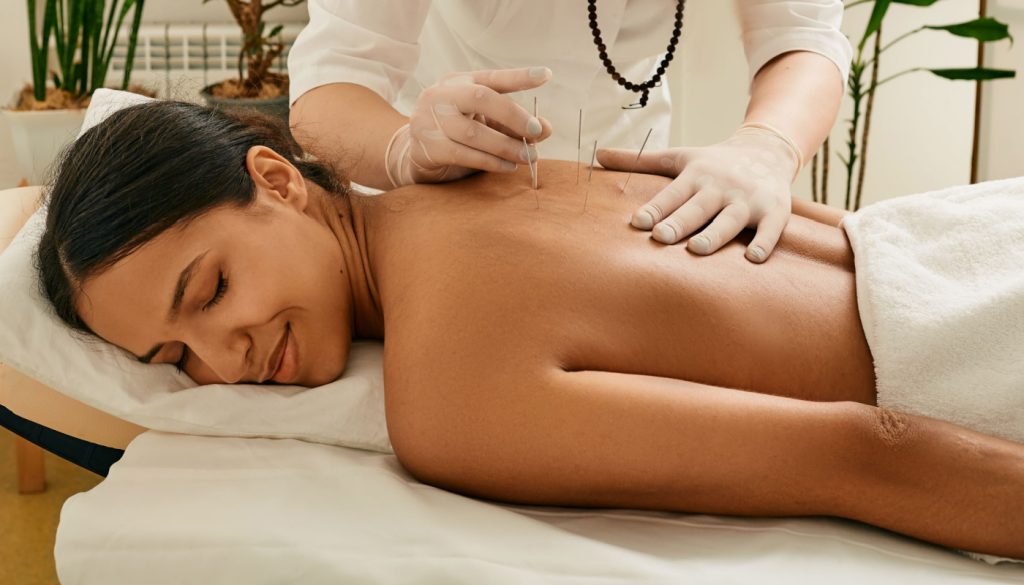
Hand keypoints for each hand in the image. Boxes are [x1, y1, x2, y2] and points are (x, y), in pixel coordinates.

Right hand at [384, 67, 553, 185]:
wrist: (416, 155)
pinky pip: (463, 155)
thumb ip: (514, 123)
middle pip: (481, 97)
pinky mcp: (427, 147)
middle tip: (536, 132)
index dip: (520, 76)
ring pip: (473, 132)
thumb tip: (546, 129)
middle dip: (513, 116)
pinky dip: (490, 162)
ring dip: (506, 146)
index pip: (492, 78)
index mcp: (459, 82)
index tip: (546, 75)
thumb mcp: (486, 123)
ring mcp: (429, 120)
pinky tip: (508, 167)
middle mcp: (441, 95)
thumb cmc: (458, 134)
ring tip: (528, 157)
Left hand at [597, 124, 801, 262]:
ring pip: (731, 219)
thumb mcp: (677, 157)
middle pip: (698, 207)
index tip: (638, 223)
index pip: (672, 194)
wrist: (767, 150)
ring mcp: (749, 199)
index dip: (655, 208)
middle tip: (661, 236)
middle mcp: (721, 186)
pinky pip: (771, 229)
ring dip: (715, 234)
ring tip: (697, 249)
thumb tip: (597, 155)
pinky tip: (752, 259)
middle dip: (680, 221)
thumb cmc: (713, 162)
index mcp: (696, 174)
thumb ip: (639, 161)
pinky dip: (764, 242)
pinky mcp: (775, 210)